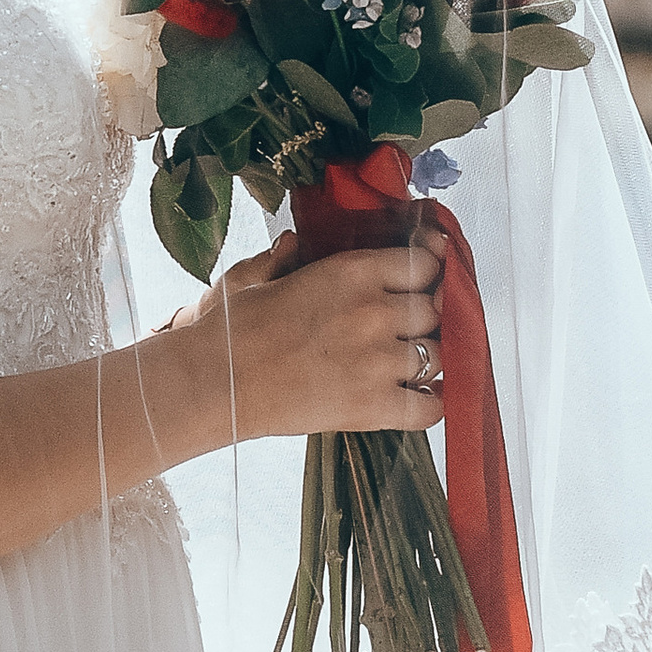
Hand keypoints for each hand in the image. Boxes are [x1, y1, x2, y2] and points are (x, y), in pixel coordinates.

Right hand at [177, 226, 448, 437]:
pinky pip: (430, 407)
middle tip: (412, 323)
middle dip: (427, 316)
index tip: (428, 273)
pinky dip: (430, 402)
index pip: (423, 264)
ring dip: (427, 358)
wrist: (213, 383)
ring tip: (411, 360)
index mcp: (351, 272)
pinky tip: (419, 396)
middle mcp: (374, 312)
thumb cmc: (228, 329)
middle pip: (436, 310)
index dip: (429, 269)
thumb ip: (281, 257)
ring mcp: (378, 362)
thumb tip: (293, 243)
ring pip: (438, 356)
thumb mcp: (252, 276)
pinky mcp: (373, 408)